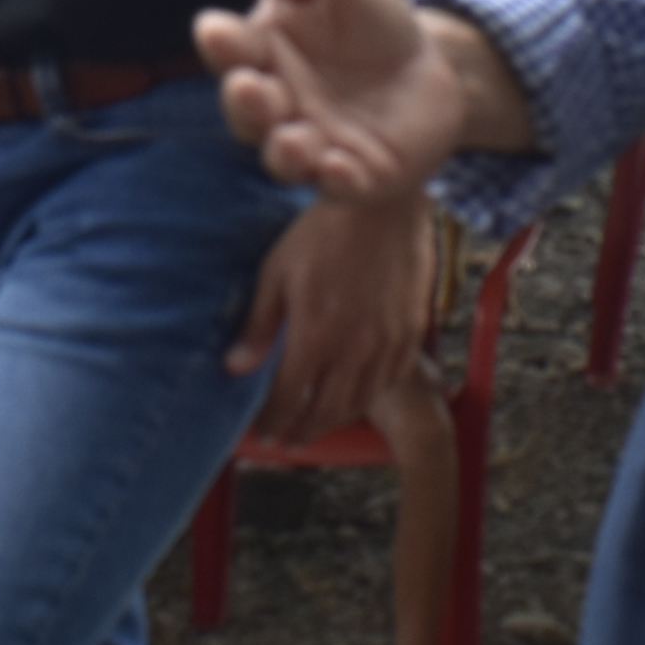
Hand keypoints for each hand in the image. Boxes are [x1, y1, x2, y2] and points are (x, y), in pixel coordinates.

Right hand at [192, 0, 467, 202]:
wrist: (427, 63)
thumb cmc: (362, 17)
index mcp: (262, 52)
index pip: (232, 51)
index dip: (222, 43)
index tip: (215, 28)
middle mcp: (277, 104)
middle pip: (249, 112)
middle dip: (246, 103)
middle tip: (251, 86)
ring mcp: (313, 143)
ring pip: (284, 156)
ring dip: (283, 150)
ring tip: (292, 140)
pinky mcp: (355, 175)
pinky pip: (339, 185)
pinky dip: (336, 179)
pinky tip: (341, 166)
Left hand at [229, 189, 435, 444]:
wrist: (382, 203)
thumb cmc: (324, 231)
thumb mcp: (277, 271)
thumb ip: (259, 325)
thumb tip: (235, 367)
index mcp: (315, 336)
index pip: (288, 397)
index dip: (273, 420)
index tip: (263, 432)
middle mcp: (353, 349)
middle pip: (326, 409)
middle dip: (302, 429)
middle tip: (289, 440)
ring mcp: (386, 342)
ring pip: (361, 400)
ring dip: (336, 419)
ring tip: (318, 425)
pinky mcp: (410, 330)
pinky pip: (393, 379)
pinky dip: (373, 396)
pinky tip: (360, 395)